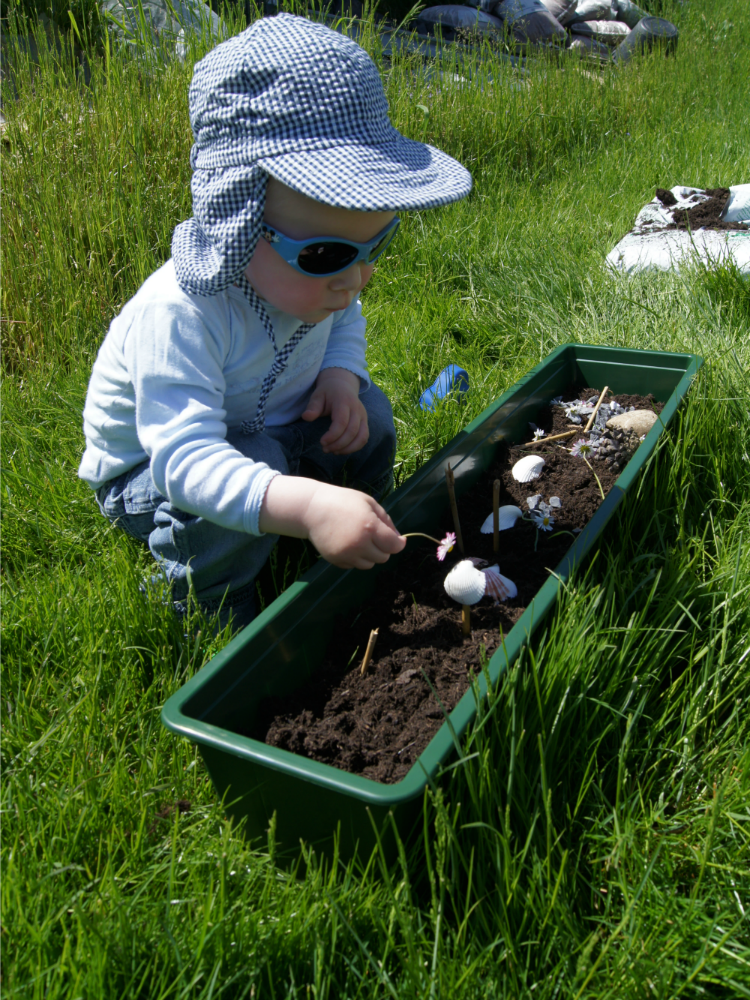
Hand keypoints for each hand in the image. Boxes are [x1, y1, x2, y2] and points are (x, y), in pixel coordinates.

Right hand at [259, 477, 405, 569]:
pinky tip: (349, 544)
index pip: (393, 546)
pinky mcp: (336, 560)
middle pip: (383, 557)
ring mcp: (347, 554)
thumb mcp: (368, 503)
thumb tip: (398, 539)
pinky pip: (354, 566)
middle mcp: (360, 544)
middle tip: (375, 536)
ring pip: (369, 565)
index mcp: (370, 527)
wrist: (312, 509)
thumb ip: (386, 520)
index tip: (399, 540)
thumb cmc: (343, 501)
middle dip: (383, 548)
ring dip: (370, 555)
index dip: (399, 543)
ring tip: (361, 540)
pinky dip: (356, 558)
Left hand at [302, 368, 368, 454]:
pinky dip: (355, 447)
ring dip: (348, 448)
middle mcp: (356, 409)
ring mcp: (363, 416)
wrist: (342, 385)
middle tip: (325, 449)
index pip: (342, 422)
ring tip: (334, 452)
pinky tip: (342, 450)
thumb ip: (313, 407)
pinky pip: (364, 438)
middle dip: (338, 444)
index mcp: (344, 401)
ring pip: (361, 437)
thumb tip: (306, 417)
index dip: (333, 435)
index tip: (322, 442)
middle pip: (352, 431)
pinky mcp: (365, 422)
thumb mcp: (318, 396)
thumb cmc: (328, 392)